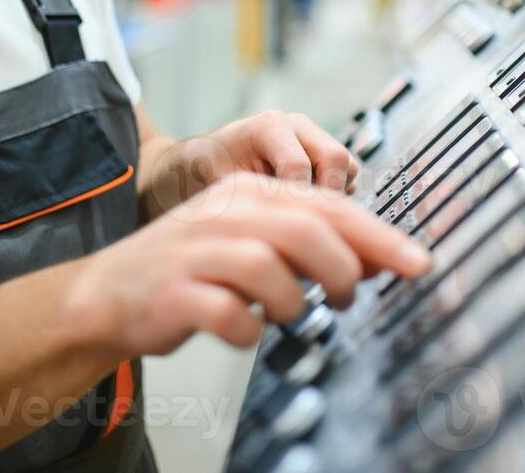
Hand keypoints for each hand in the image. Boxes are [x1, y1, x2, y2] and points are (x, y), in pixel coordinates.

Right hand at [73, 172, 431, 357]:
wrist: (107, 294)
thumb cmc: (193, 271)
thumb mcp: (253, 244)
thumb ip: (310, 246)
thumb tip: (377, 259)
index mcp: (248, 194)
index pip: (327, 206)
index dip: (378, 235)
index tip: (418, 262)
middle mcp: (224, 214)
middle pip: (306, 228)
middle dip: (344, 267)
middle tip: (350, 297)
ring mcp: (197, 252)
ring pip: (269, 267)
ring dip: (294, 301)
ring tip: (291, 315)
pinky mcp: (175, 292)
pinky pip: (229, 314)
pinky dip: (248, 329)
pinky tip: (246, 330)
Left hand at [140, 109, 360, 218]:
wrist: (194, 168)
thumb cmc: (200, 175)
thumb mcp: (216, 187)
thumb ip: (251, 200)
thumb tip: (279, 226)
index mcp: (268, 127)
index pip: (300, 165)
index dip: (296, 202)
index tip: (286, 230)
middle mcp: (296, 127)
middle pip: (336, 159)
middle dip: (327, 199)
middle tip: (307, 231)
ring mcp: (311, 140)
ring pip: (348, 169)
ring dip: (334, 200)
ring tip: (305, 224)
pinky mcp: (320, 159)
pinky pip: (346, 180)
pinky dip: (334, 203)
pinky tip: (309, 220)